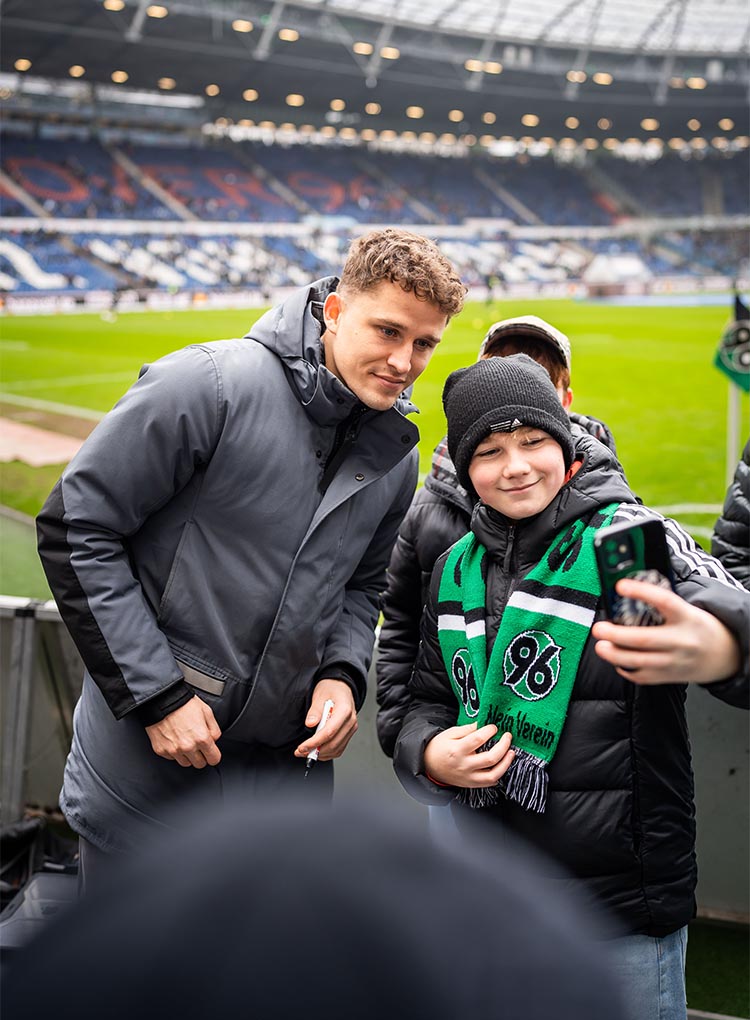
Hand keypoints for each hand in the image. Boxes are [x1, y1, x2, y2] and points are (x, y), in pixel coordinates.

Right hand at [145, 696, 221, 767]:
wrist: (161, 700)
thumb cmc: (183, 703)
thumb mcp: (207, 711)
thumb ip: (214, 729)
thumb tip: (214, 740)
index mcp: (202, 738)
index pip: (214, 759)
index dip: (214, 755)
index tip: (212, 752)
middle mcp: (188, 747)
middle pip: (200, 764)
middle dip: (201, 756)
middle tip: (198, 745)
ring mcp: (173, 750)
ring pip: (185, 763)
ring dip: (187, 756)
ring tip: (185, 741)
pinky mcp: (161, 750)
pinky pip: (171, 758)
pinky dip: (174, 751)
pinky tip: (174, 739)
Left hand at [294, 679, 357, 760]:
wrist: (340, 688)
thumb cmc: (331, 689)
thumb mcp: (319, 695)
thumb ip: (315, 710)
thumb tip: (310, 724)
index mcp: (345, 710)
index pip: (329, 732)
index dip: (314, 743)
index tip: (302, 748)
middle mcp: (351, 721)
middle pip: (333, 744)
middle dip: (315, 751)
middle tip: (300, 751)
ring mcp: (351, 728)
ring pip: (336, 749)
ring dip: (320, 754)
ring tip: (306, 752)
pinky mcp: (348, 733)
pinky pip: (339, 749)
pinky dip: (327, 753)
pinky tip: (317, 750)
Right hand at [424, 723, 513, 788]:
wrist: (429, 765)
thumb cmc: (439, 747)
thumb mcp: (449, 733)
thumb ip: (467, 729)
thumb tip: (482, 725)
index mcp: (457, 750)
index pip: (478, 739)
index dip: (489, 731)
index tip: (494, 727)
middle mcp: (464, 765)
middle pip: (490, 758)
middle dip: (503, 746)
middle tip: (507, 737)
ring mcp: (469, 777)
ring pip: (493, 775)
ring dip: (506, 763)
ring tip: (511, 752)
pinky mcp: (471, 784)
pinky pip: (489, 783)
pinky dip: (498, 774)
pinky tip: (502, 765)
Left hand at [592, 577, 741, 684]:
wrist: (725, 655)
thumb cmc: (699, 628)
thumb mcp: (687, 610)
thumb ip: (661, 605)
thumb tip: (627, 593)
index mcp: (687, 617)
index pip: (664, 601)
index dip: (641, 592)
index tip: (620, 586)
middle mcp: (681, 640)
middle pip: (645, 639)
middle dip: (617, 635)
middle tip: (599, 628)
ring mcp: (675, 661)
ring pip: (640, 661)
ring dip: (615, 655)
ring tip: (601, 646)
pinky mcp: (669, 676)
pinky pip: (643, 676)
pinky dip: (626, 669)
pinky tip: (617, 660)